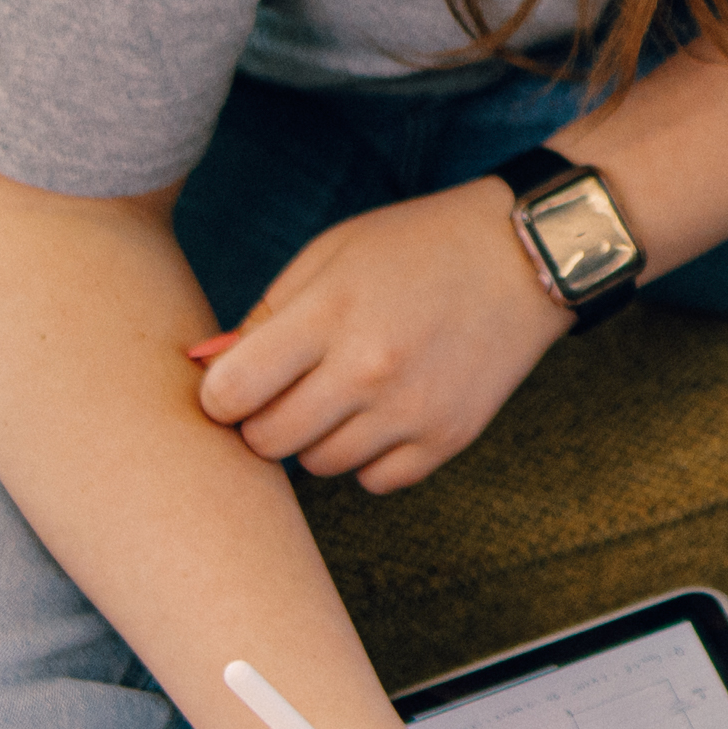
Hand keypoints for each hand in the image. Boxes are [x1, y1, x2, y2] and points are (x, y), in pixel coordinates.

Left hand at [193, 179, 575, 492]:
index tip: (235, 383)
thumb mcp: (330, 255)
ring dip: (316, 438)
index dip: (219, 394)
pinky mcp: (447, 439)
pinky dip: (368, 456)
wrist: (522, 257)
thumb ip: (265, 316)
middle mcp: (369, 369)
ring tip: (342, 392)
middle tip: (284, 391)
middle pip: (268, 441)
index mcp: (330, 313)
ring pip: (319, 466)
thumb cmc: (413, 248)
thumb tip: (205, 372)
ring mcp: (412, 411)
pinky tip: (382, 413)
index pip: (231, 393)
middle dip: (261, 420)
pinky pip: (374, 481)